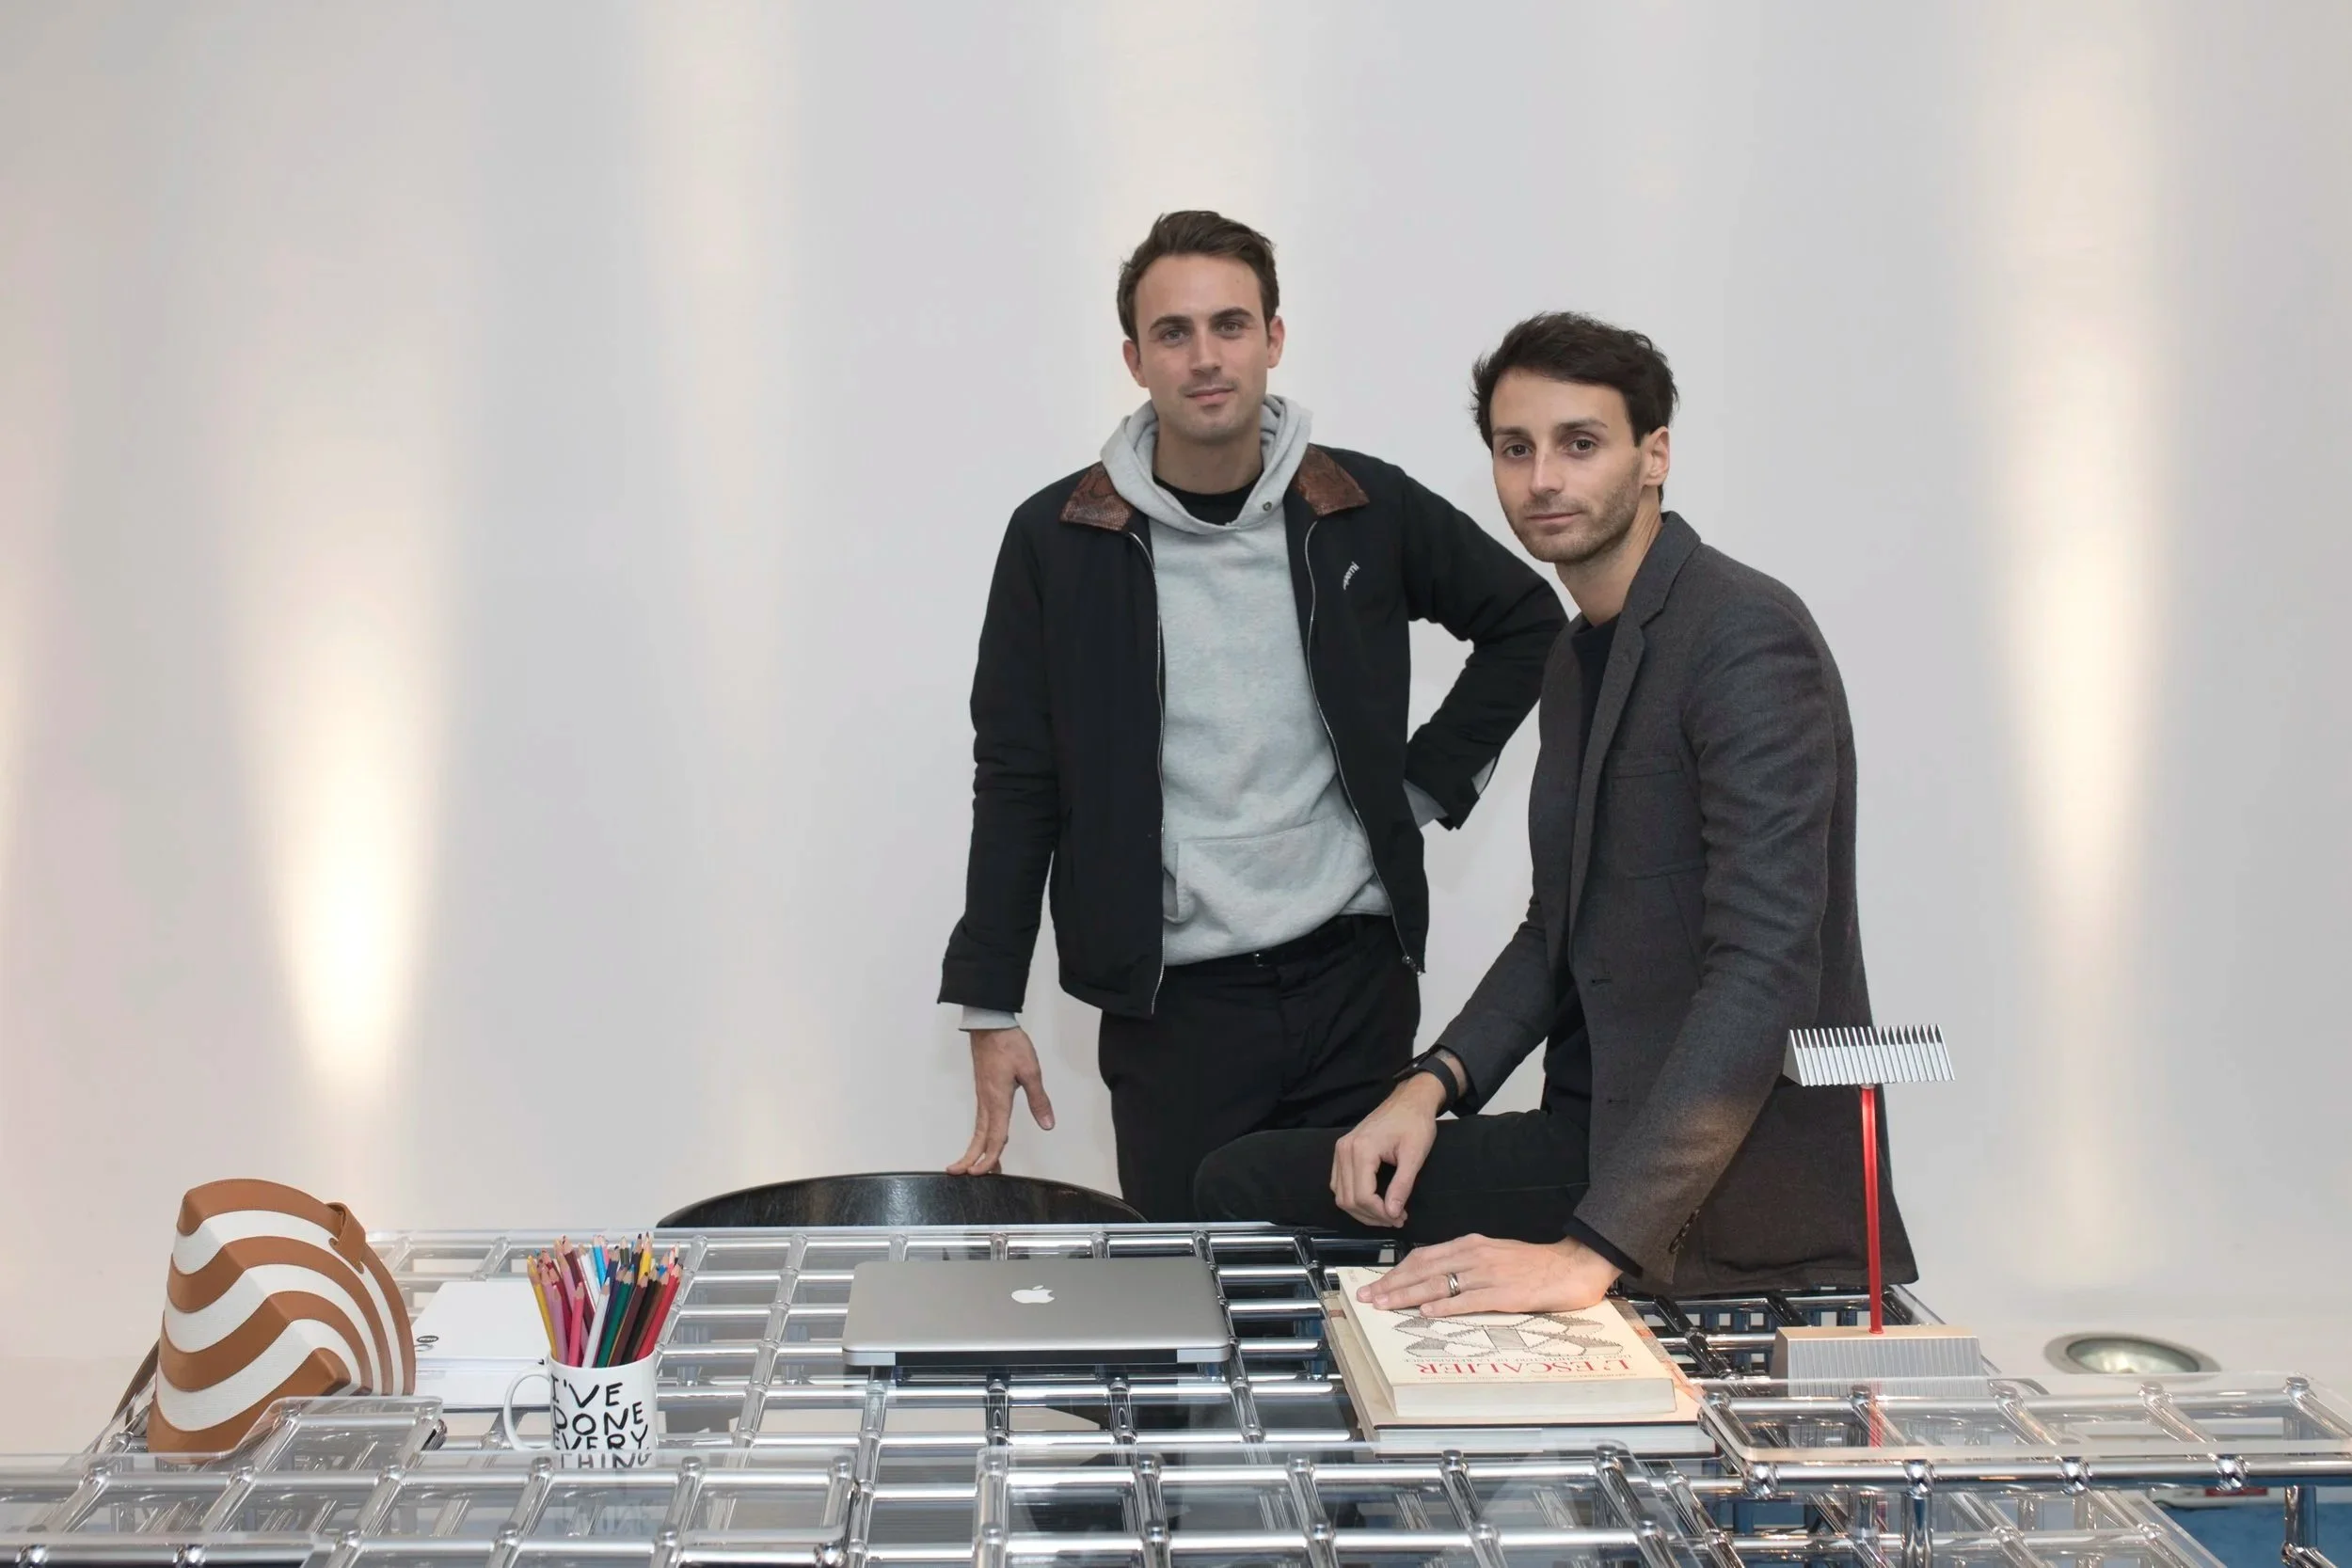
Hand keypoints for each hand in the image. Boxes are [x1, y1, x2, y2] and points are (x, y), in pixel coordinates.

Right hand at [947, 1027, 1055, 1174]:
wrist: (990, 1025)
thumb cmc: (1009, 1045)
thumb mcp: (1031, 1071)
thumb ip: (1039, 1100)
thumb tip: (1048, 1124)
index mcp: (998, 1101)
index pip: (995, 1137)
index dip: (990, 1157)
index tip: (984, 1173)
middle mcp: (987, 1102)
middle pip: (980, 1137)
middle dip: (972, 1159)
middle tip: (965, 1176)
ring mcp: (983, 1096)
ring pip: (979, 1129)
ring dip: (977, 1148)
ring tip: (977, 1165)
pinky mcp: (983, 1090)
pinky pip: (981, 1118)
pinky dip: (981, 1133)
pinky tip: (987, 1136)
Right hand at [1329, 1075, 1445, 1226]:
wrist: (1408, 1100)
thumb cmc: (1415, 1123)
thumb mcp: (1414, 1155)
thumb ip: (1402, 1186)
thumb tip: (1393, 1214)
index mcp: (1361, 1149)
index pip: (1362, 1196)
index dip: (1380, 1214)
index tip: (1399, 1219)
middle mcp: (1344, 1150)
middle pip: (1348, 1199)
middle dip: (1372, 1216)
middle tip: (1396, 1219)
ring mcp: (1340, 1150)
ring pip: (1340, 1195)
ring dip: (1361, 1211)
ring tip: (1386, 1214)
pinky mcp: (1342, 1151)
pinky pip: (1339, 1183)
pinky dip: (1353, 1198)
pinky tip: (1372, 1202)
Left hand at [1358, 1235, 1618, 1317]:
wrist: (1572, 1266)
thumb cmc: (1534, 1264)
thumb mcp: (1494, 1254)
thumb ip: (1466, 1263)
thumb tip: (1437, 1277)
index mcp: (1470, 1244)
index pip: (1423, 1257)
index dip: (1396, 1272)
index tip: (1376, 1284)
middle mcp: (1474, 1255)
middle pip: (1423, 1270)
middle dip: (1392, 1284)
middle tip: (1367, 1298)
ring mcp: (1487, 1275)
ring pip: (1438, 1284)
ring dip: (1407, 1296)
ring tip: (1384, 1306)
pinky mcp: (1503, 1294)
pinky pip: (1467, 1300)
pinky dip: (1443, 1307)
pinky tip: (1425, 1313)